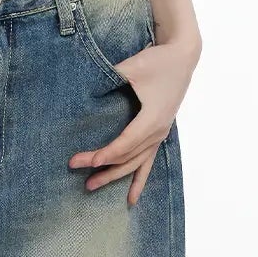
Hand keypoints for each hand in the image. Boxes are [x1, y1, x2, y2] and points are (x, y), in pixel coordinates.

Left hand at [70, 29, 200, 204]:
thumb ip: (110, 78)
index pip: (125, 144)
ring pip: (136, 164)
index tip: (86, 161)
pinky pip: (148, 162)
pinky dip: (139, 180)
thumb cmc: (158, 61)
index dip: (105, 154)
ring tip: (91, 187)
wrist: (182, 58)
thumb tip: (84, 88)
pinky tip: (131, 198)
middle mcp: (158, 132)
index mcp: (152, 119)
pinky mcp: (159, 134)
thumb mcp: (133, 67)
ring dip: (114, 177)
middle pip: (127, 157)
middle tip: (75, 168)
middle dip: (101, 166)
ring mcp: (160, 135)